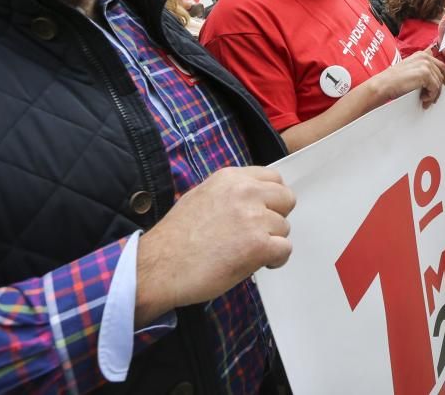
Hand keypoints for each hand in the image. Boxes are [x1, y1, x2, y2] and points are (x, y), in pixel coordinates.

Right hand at [135, 166, 295, 325]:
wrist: (157, 267)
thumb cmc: (175, 239)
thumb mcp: (201, 197)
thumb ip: (231, 193)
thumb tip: (253, 200)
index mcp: (231, 178)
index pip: (273, 178)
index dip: (271, 199)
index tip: (263, 212)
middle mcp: (245, 192)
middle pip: (286, 199)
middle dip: (276, 217)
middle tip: (257, 233)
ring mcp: (254, 218)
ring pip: (284, 228)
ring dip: (271, 242)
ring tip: (244, 252)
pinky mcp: (259, 245)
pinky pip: (285, 250)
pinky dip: (274, 260)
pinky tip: (254, 264)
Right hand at [373, 50, 444, 107]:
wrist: (383, 85)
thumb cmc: (393, 80)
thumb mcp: (410, 69)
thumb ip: (422, 68)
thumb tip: (434, 76)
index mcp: (422, 55)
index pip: (440, 65)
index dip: (444, 75)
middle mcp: (425, 57)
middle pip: (441, 75)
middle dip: (438, 88)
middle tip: (433, 98)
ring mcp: (426, 65)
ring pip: (438, 83)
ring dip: (433, 94)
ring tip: (425, 100)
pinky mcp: (425, 74)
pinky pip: (435, 88)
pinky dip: (430, 96)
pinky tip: (422, 99)